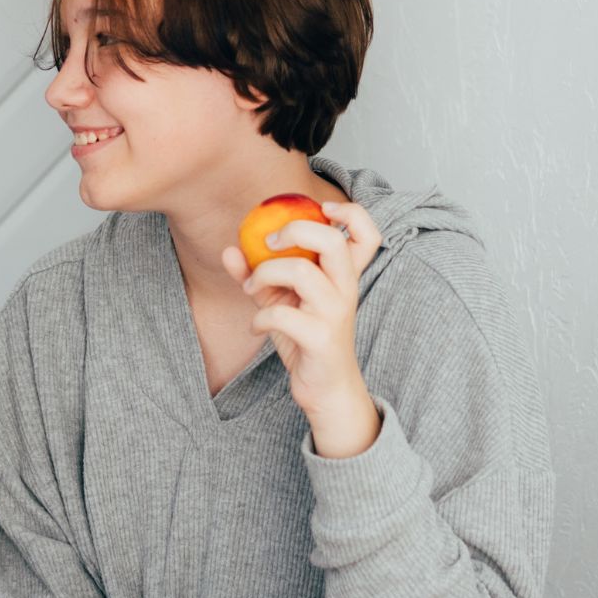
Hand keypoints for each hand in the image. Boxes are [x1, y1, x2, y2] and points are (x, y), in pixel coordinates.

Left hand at [221, 201, 385, 456]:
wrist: (326, 388)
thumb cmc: (307, 338)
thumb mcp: (282, 301)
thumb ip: (258, 274)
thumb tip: (230, 250)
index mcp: (344, 276)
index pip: (367, 234)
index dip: (351, 212)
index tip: (322, 209)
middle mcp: (346, 289)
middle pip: (331, 241)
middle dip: (293, 232)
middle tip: (268, 243)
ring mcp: (335, 313)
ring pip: (301, 272)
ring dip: (264, 275)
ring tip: (252, 290)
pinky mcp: (321, 339)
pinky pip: (283, 315)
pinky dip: (260, 318)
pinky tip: (256, 327)